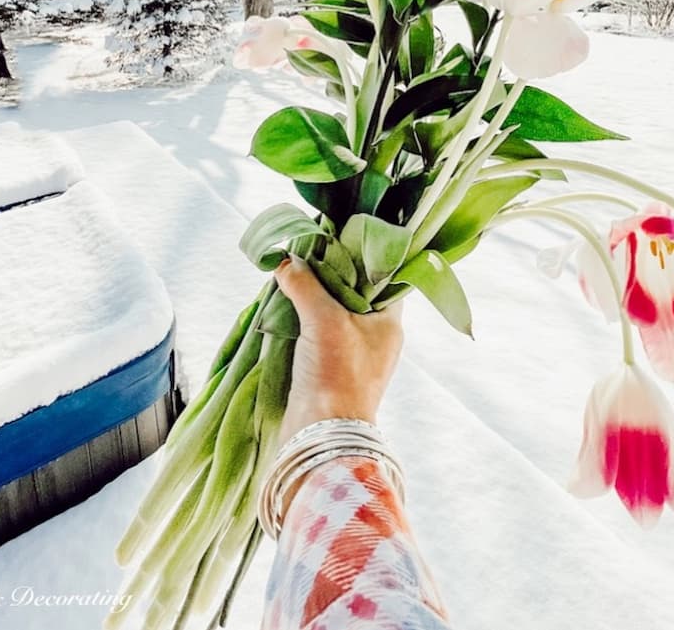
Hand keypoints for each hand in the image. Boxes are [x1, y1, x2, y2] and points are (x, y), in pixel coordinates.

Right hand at [274, 255, 403, 446]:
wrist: (321, 434)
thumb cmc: (337, 374)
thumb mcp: (322, 318)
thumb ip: (304, 284)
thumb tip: (284, 259)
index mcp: (389, 322)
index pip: (383, 276)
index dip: (361, 256)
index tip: (335, 239)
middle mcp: (377, 337)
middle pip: (355, 292)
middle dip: (330, 275)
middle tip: (307, 255)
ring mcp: (355, 355)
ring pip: (335, 312)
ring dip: (314, 297)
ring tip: (293, 277)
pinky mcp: (332, 369)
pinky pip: (320, 333)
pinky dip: (305, 319)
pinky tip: (287, 307)